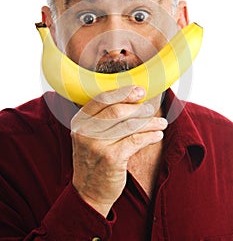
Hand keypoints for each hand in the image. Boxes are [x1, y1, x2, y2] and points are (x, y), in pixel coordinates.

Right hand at [71, 86, 167, 216]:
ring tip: (161, 123)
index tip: (139, 90)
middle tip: (152, 108)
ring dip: (149, 122)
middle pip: (116, 111)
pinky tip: (158, 135)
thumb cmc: (94, 159)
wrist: (89, 192)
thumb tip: (132, 100)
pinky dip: (149, 136)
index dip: (122, 93)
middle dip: (138, 107)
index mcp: (79, 121)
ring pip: (129, 125)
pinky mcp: (111, 158)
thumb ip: (103, 119)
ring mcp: (97, 145)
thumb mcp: (89, 136)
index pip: (101, 99)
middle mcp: (84, 131)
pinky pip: (135, 140)